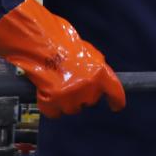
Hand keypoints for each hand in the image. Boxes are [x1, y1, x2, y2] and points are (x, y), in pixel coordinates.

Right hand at [0, 0, 125, 117]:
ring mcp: (69, 96)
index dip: (116, 101)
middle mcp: (88, 87)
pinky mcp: (51, 102)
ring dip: (66, 101)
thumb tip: (99, 81)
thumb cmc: (62, 42)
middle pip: (90, 101)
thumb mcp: (89, 52)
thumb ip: (97, 69)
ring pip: (72, 109)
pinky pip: (54, 112)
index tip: (115, 107)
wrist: (38, 43)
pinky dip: (50, 106)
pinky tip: (46, 93)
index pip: (115, 92)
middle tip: (71, 80)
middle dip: (83, 94)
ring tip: (57, 84)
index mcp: (100, 73)